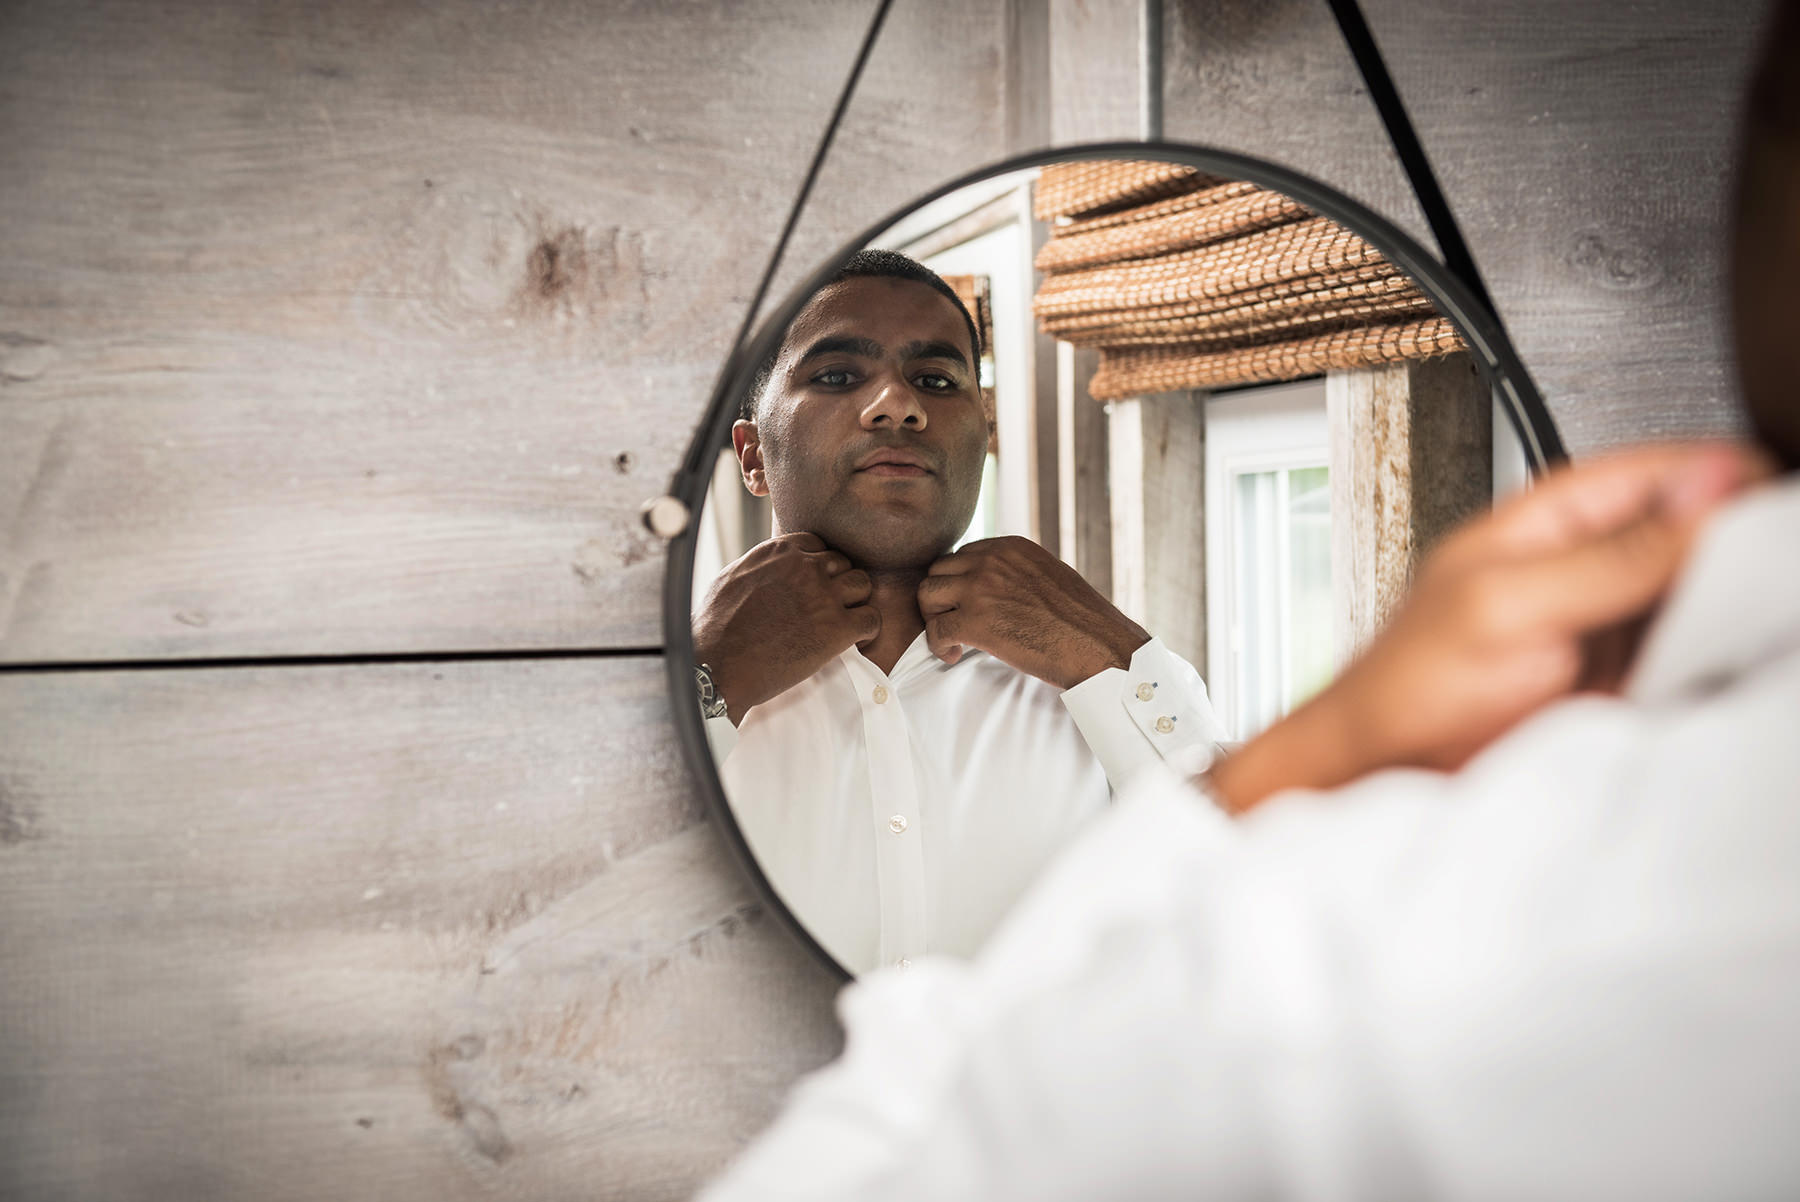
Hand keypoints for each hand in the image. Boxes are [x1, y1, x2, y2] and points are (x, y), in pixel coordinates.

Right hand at [692, 532, 878, 722]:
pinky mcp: (837, 629)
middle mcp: (805, 567)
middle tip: (828, 609)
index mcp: (779, 552)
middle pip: (843, 563)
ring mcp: (824, 596)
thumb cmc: (714, 631)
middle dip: (838, 584)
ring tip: (844, 623)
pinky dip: (868, 631)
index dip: (818, 567)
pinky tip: (856, 642)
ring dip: (856, 603)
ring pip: (863, 585)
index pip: (817, 545)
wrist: (718, 668)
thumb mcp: (730, 579)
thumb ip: (759, 567)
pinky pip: (872, 619)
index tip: (813, 587)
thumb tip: (768, 569)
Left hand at [917, 535, 1148, 688]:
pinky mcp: (976, 621)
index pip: (961, 555)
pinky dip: (939, 645)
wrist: (1098, 646)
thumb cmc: (1081, 620)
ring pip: (927, 595)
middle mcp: (992, 560)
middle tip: (952, 622)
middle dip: (940, 598)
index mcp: (1010, 547)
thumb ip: (1016, 572)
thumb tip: (997, 587)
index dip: (958, 583)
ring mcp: (981, 588)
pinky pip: (936, 630)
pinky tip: (955, 655)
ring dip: (934, 619)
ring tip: (953, 640)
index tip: (965, 605)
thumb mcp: (1048, 575)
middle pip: (938, 570)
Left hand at [1209, 441, 1771, 813]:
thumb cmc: (1407, 685)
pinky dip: (1722, 661)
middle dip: (1743, 549)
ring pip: (1711, 597)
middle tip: (1773, 579)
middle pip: (1704, 532)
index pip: (1672, 468)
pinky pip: (1698, 660)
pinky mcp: (1628, 683)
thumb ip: (1612, 552)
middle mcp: (1594, 564)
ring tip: (1757, 622)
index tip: (1778, 510)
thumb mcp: (1509, 604)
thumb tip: (1705, 491)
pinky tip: (1732, 666)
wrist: (1382, 774)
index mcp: (1558, 517)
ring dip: (1739, 608)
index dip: (1732, 480)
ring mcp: (1615, 625)